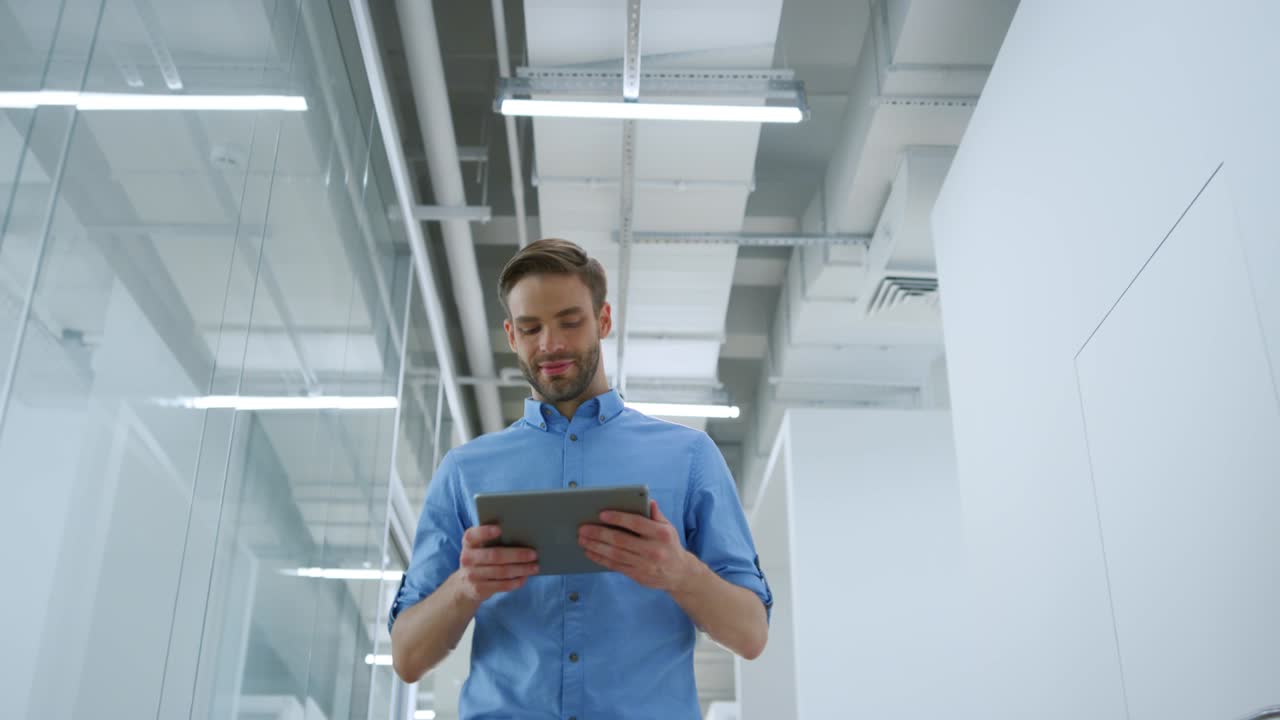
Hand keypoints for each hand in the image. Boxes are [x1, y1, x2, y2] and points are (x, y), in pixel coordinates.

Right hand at [454, 524, 538, 603]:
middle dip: (517, 555)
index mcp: (468, 543)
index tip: (500, 529)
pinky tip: (525, 577)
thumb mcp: (480, 548)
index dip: (485, 532)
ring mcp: (471, 575)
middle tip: (534, 554)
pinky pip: (501, 585)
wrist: (465, 586)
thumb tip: (523, 538)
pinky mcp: (478, 589)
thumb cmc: (481, 559)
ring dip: (521, 569)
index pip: (473, 535)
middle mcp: (467, 558)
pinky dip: (516, 581)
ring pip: (501, 572)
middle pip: (495, 555)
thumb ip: (493, 541)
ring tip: (535, 567)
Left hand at [578, 500, 697, 593]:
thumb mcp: (668, 527)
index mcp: (661, 534)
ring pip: (615, 555)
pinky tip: (590, 552)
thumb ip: (656, 515)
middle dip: (599, 533)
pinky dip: (600, 559)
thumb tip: (647, 501)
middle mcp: (653, 550)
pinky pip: (615, 566)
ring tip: (582, 539)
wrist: (680, 574)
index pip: (636, 523)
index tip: (602, 514)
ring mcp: (645, 565)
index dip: (618, 518)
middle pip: (621, 540)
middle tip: (583, 528)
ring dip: (596, 546)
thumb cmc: (669, 545)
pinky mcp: (638, 576)